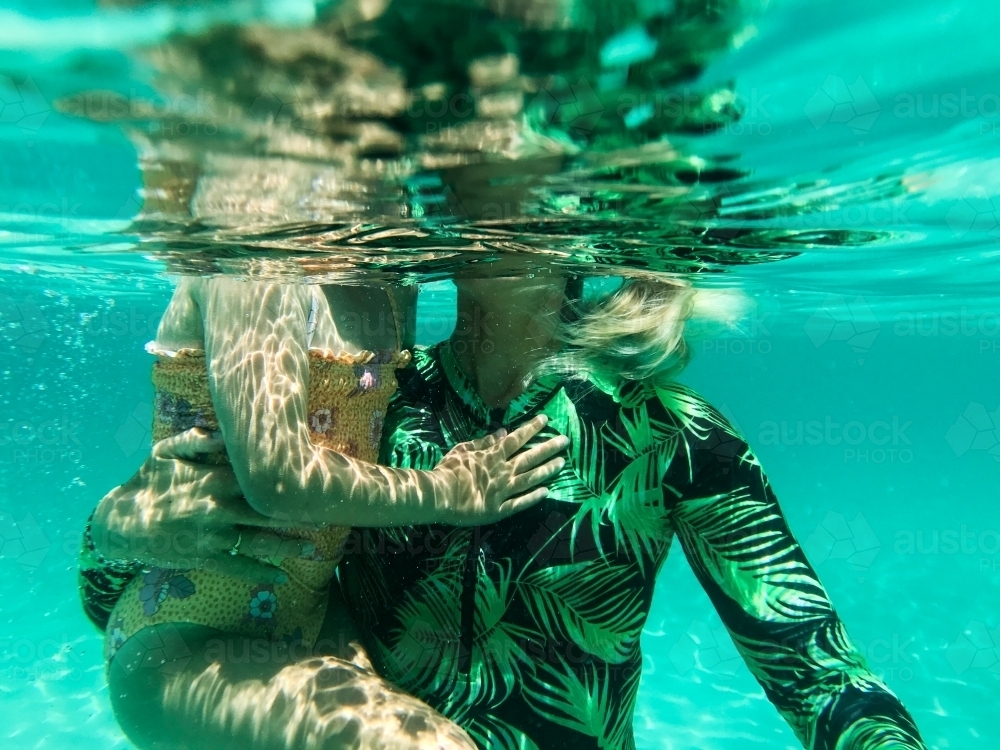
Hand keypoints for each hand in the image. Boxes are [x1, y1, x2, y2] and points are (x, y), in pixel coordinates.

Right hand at [90, 428, 314, 583]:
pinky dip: (260, 573)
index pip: (257, 480)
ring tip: (312, 550)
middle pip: (266, 513)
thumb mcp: (166, 451)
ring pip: (258, 543)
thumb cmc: (146, 482)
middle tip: (327, 518)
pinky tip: (280, 578)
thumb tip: (228, 431)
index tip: (311, 483)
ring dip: (287, 547)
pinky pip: (237, 567)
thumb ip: (198, 439)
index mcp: (213, 480)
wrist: (118, 522)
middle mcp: (217, 508)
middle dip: (298, 517)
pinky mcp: (203, 558)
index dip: (285, 483)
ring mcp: (211, 536)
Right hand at [432, 414, 567, 525]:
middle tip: (566, 440)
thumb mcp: (462, 449)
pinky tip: (546, 492)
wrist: (439, 496)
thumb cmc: (447, 470)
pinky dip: (533, 497)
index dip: (532, 428)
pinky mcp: (499, 509)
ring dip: (547, 470)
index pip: (516, 439)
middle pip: (530, 457)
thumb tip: (503, 432)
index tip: (546, 420)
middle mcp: (502, 471)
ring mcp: (503, 491)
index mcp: (492, 456)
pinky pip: (520, 503)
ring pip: (530, 478)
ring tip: (562, 463)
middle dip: (548, 447)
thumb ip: (484, 441)